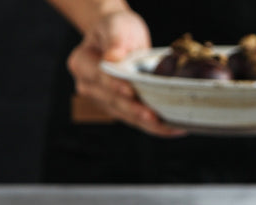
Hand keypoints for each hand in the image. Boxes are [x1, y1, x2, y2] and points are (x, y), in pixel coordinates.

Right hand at [67, 10, 185, 136]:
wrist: (121, 38)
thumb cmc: (118, 29)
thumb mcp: (116, 25)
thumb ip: (115, 39)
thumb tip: (113, 57)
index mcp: (82, 63)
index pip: (100, 77)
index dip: (115, 85)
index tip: (130, 91)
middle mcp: (89, 87)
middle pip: (114, 102)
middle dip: (135, 111)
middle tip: (155, 117)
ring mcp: (103, 102)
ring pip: (127, 117)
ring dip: (150, 124)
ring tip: (171, 127)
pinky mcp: (119, 111)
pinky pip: (137, 121)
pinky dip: (155, 126)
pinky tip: (173, 128)